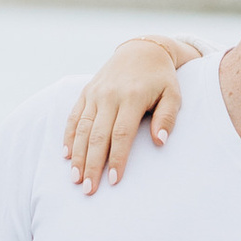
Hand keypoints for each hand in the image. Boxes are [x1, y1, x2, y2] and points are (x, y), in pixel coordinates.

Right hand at [63, 38, 196, 193]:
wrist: (142, 50)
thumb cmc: (161, 78)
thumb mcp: (173, 94)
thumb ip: (167, 117)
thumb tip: (160, 141)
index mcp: (132, 97)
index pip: (121, 134)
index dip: (117, 158)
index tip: (113, 181)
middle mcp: (110, 95)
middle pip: (98, 135)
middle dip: (92, 164)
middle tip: (89, 189)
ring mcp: (95, 93)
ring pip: (83, 128)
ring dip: (78, 155)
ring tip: (75, 178)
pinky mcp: (86, 92)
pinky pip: (74, 116)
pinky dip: (68, 136)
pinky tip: (66, 155)